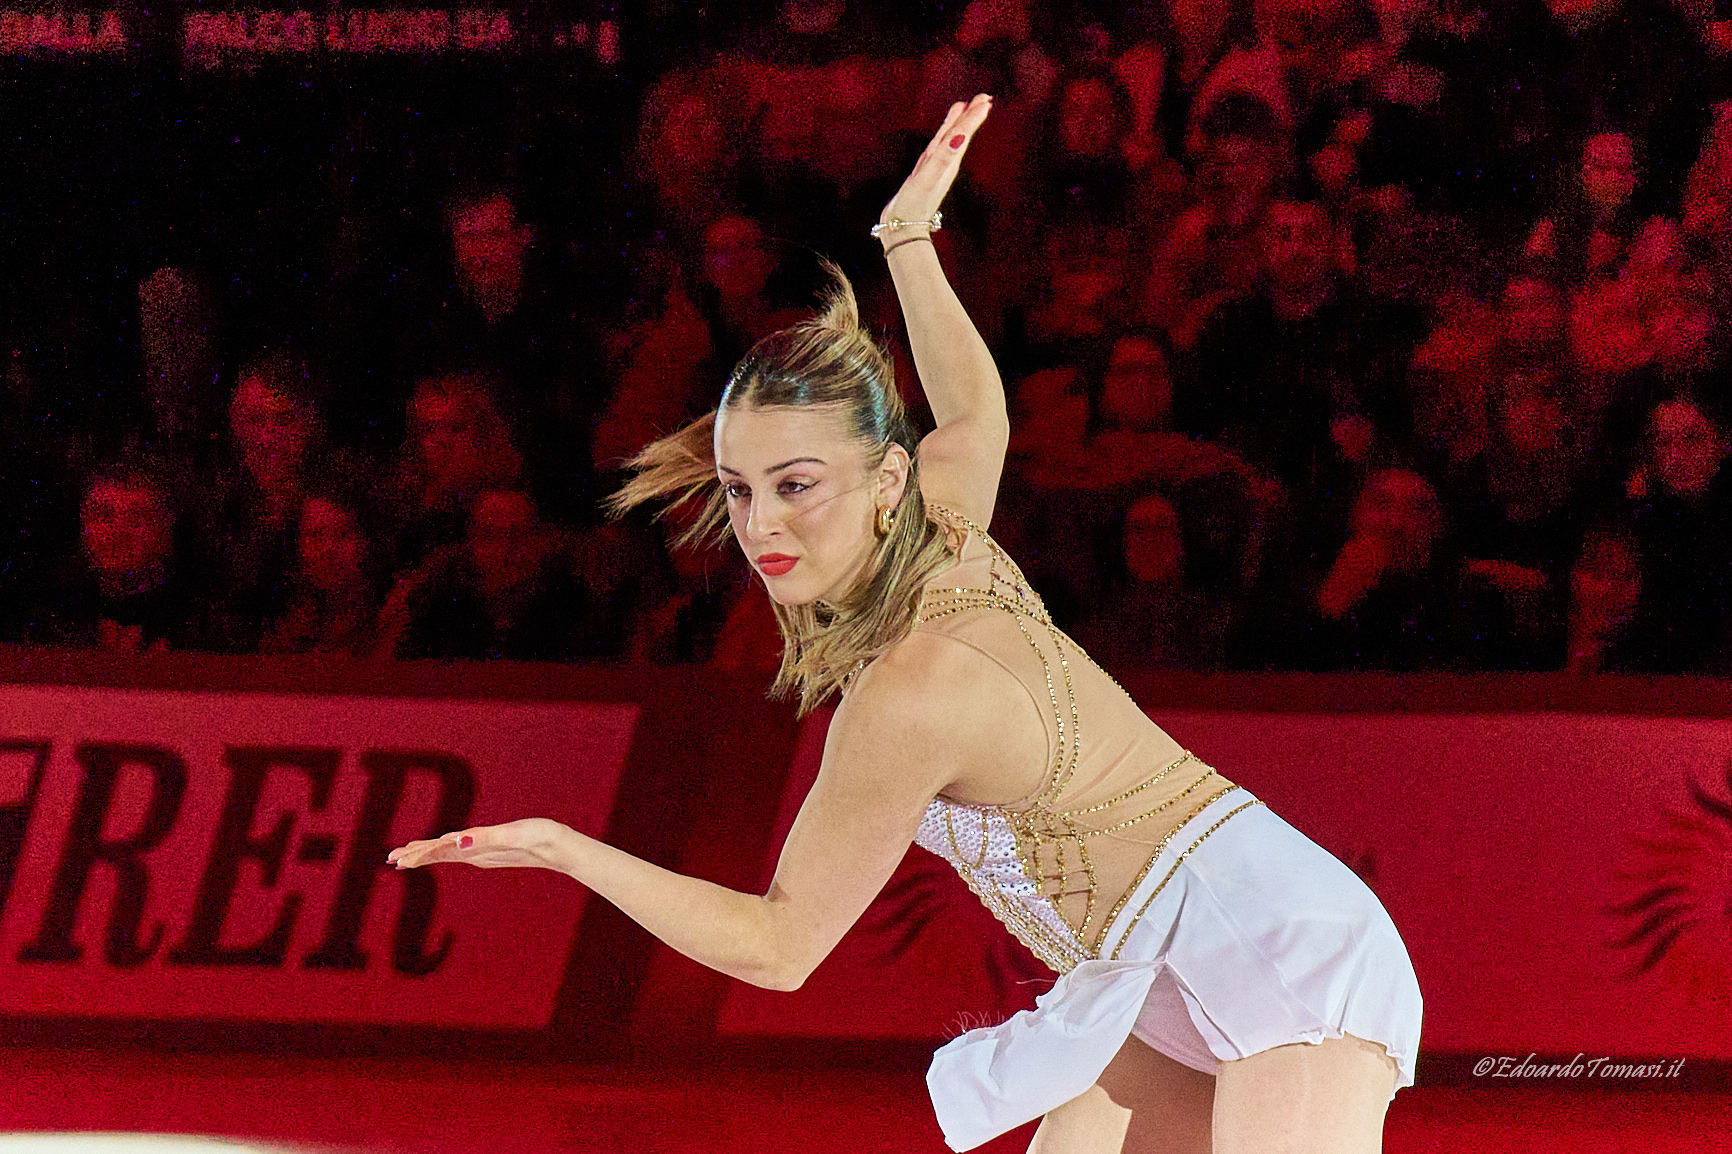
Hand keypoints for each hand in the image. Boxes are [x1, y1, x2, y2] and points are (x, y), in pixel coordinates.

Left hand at [387, 817, 573, 871]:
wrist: (561, 849)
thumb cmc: (540, 838)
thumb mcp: (513, 834)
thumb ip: (485, 838)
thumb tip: (456, 842)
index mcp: (477, 850)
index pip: (440, 853)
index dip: (417, 855)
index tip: (396, 860)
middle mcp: (477, 854)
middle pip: (440, 855)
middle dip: (415, 857)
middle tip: (391, 860)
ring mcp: (485, 853)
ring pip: (449, 854)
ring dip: (428, 854)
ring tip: (409, 857)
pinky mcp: (492, 850)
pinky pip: (461, 851)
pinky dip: (445, 850)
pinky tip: (445, 849)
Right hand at [878, 94, 992, 244]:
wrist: (902, 228)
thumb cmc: (915, 204)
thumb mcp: (929, 177)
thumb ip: (944, 157)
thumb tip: (960, 136)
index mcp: (948, 161)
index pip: (963, 134)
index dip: (973, 117)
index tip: (986, 100)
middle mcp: (945, 163)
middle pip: (959, 134)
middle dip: (970, 116)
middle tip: (983, 97)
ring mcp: (934, 169)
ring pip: (948, 140)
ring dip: (957, 124)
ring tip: (963, 107)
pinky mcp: (923, 174)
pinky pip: (935, 150)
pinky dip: (940, 139)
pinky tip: (941, 137)